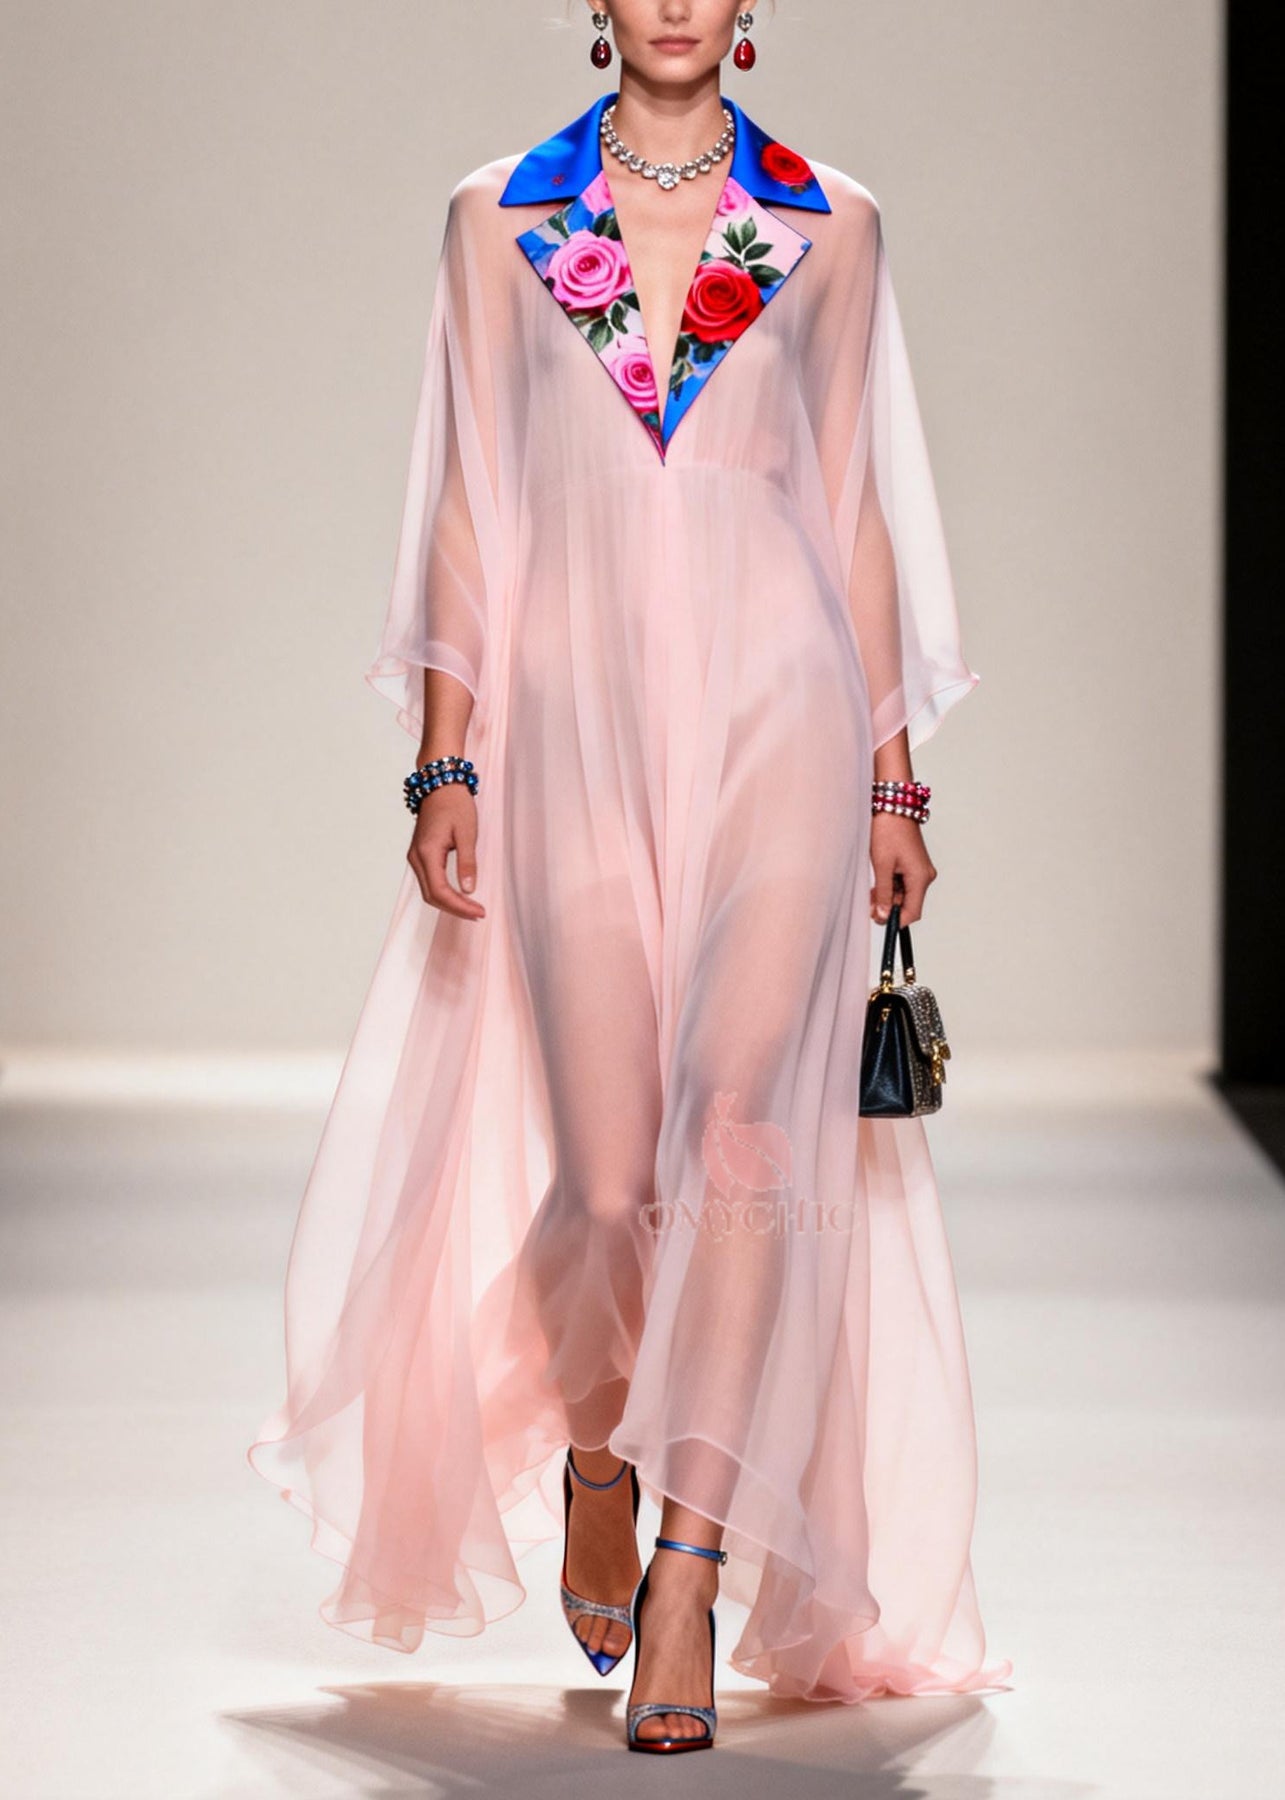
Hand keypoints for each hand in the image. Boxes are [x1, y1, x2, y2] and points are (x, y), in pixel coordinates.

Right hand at [408, 788, 485, 919]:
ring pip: (429, 891)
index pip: (440, 891)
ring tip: (472, 909)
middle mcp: (417, 857)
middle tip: (479, 914)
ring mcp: (416, 857)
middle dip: (455, 909)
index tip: (479, 912)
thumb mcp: (467, 833)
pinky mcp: (420, 855)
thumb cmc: (455, 804)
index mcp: (427, 852)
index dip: (460, 906)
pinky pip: (429, 882)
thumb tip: (469, 890)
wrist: (440, 785)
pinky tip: (460, 896)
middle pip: (432, 896)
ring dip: (449, 903)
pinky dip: (444, 893)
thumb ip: (467, 863)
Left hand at [870, 812, 935, 925]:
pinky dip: (889, 886)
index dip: (896, 921)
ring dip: (886, 896)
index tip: (878, 920)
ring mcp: (920, 870)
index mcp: (921, 877)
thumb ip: (882, 893)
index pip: (913, 913)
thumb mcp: (881, 865)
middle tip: (868, 904)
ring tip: (870, 890)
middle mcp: (925, 875)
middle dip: (888, 907)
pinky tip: (876, 882)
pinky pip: (902, 884)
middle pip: (908, 904)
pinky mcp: (913, 865)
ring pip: (903, 895)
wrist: (892, 806)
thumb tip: (883, 916)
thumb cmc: (888, 830)